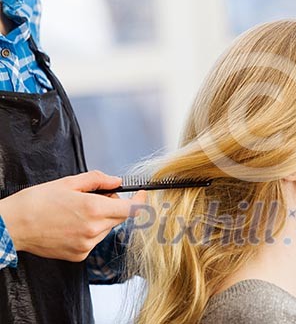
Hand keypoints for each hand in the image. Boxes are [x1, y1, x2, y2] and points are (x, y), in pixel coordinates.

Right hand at [0, 170, 146, 261]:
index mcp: (94, 209)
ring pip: (107, 229)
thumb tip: (117, 181)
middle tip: (96, 197)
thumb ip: (98, 180)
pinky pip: (94, 240)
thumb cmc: (38, 201)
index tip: (142, 194)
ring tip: (77, 212)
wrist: (13, 225)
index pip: (132, 209)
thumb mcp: (69, 182)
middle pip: (120, 218)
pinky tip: (71, 225)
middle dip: (115, 206)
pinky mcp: (79, 255)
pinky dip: (90, 231)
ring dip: (102, 219)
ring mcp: (87, 245)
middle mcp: (94, 230)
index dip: (141, 201)